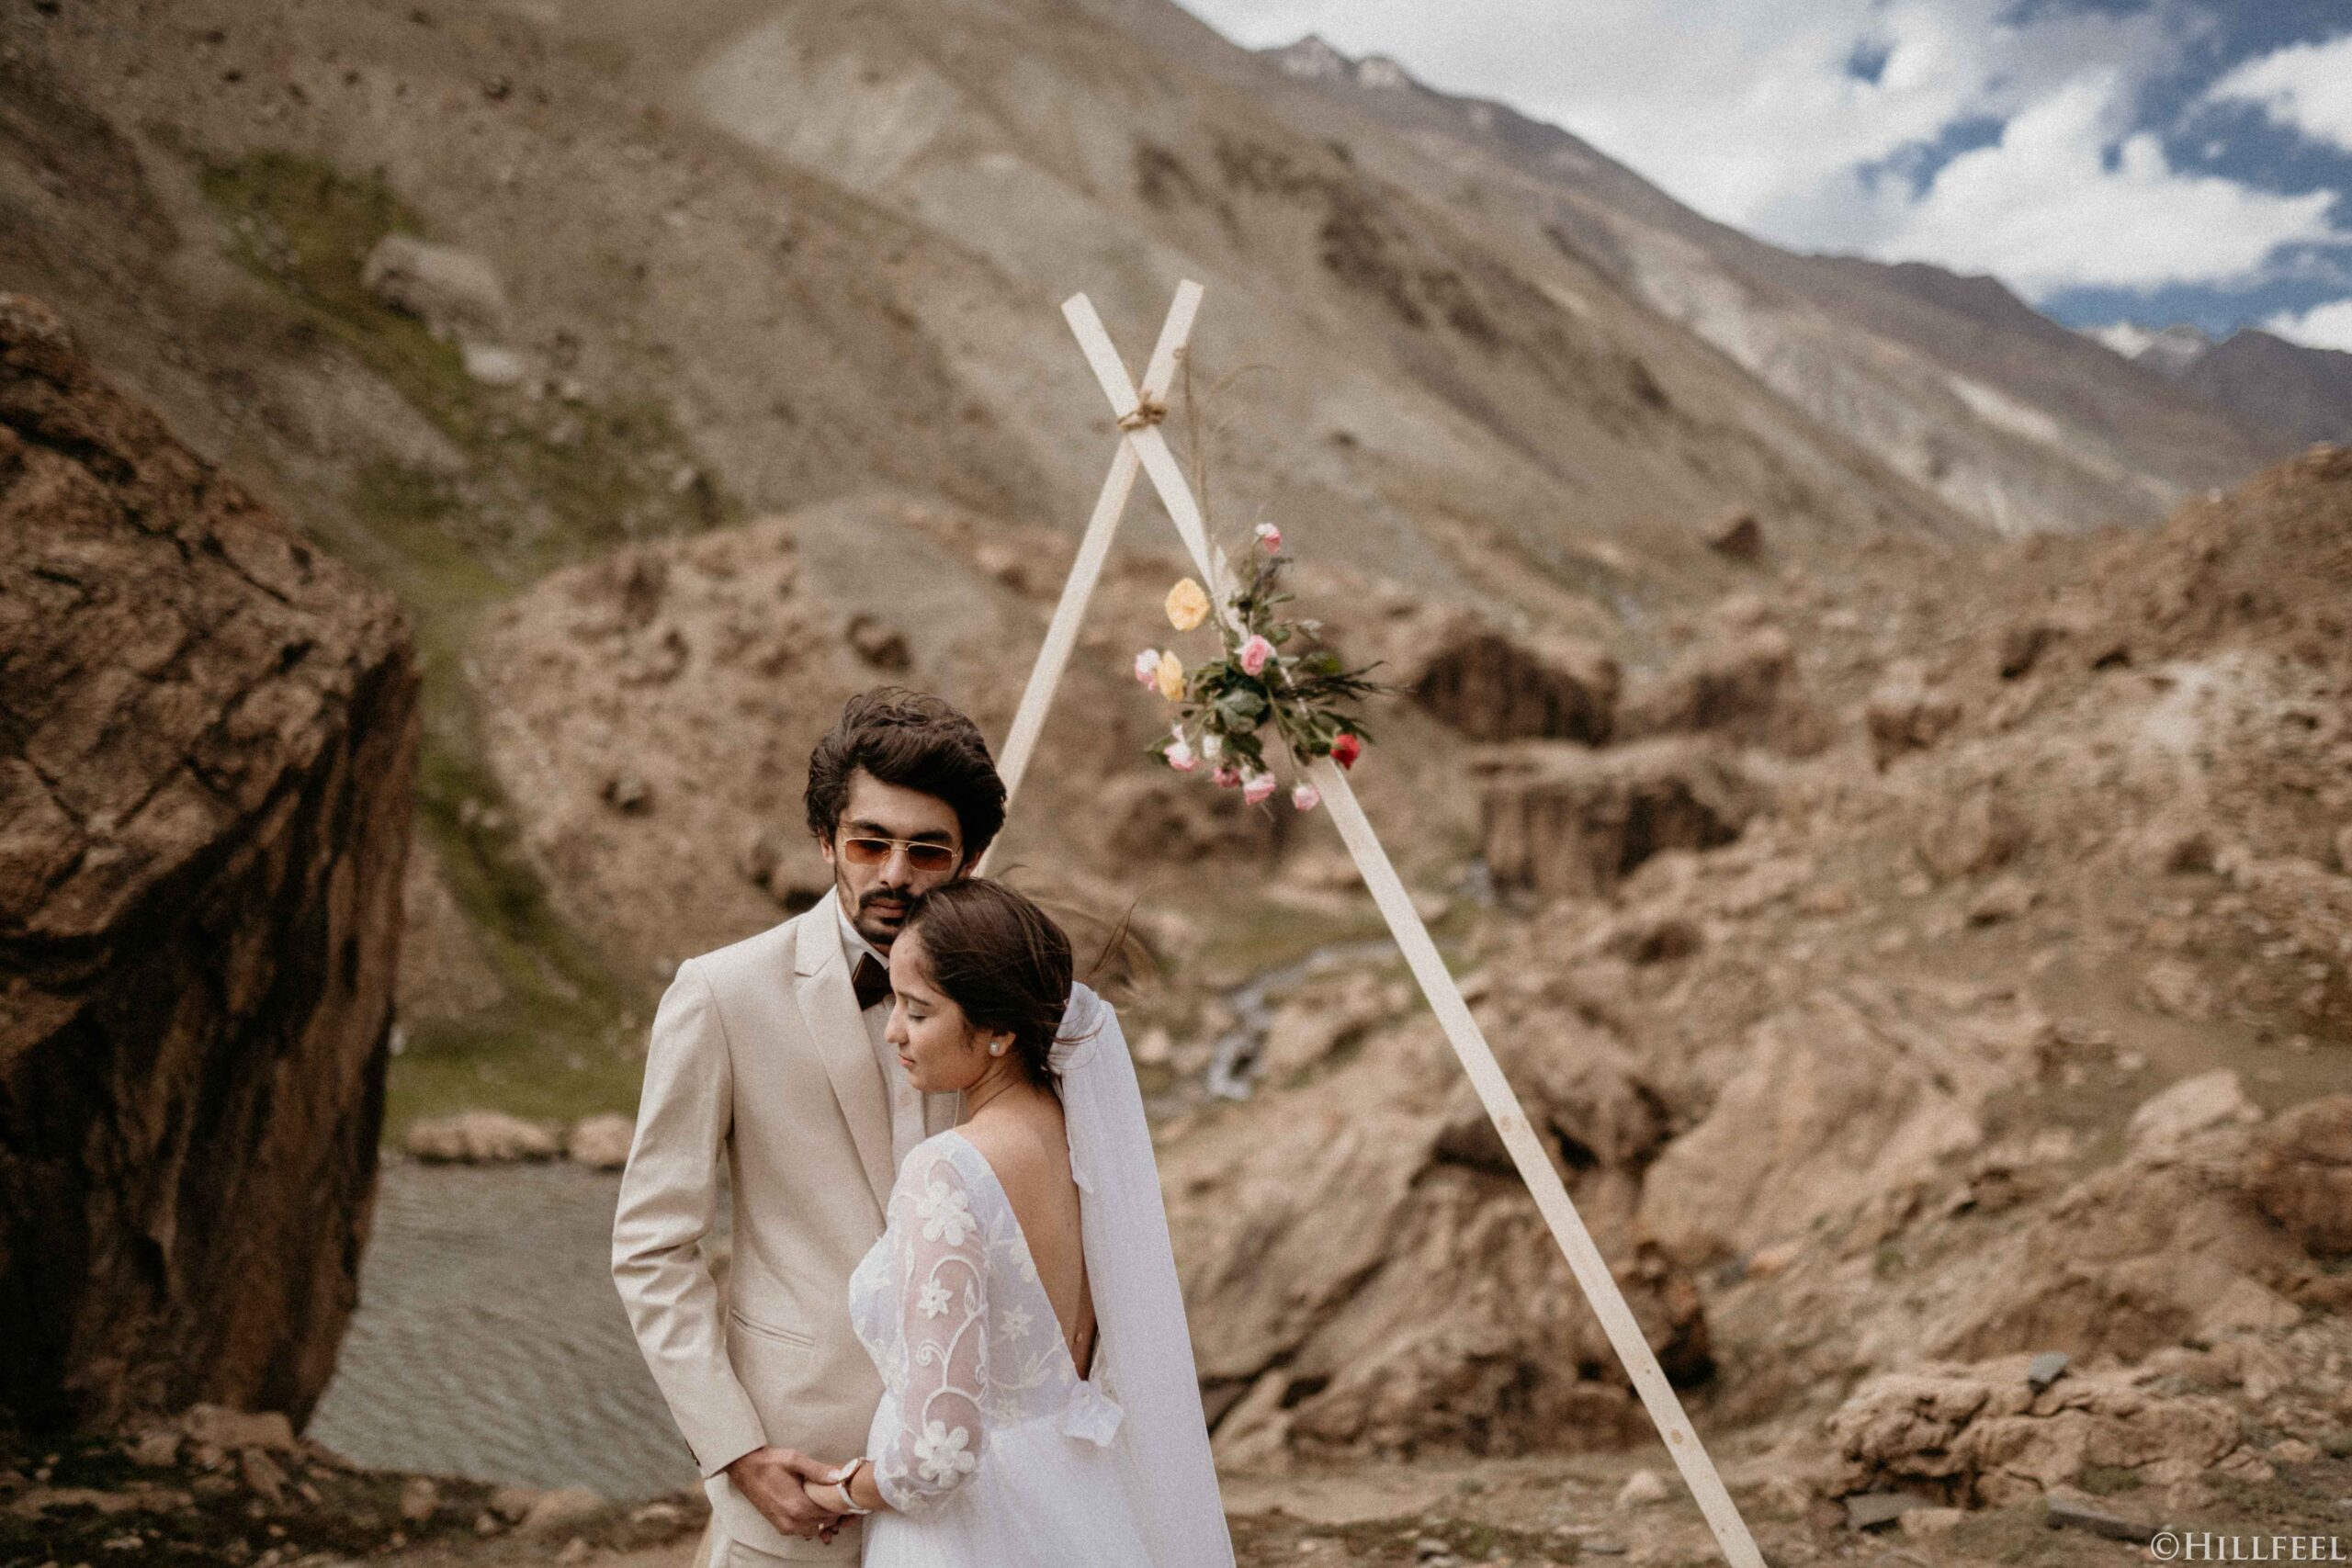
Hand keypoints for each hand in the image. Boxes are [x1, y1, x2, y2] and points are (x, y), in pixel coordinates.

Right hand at [724, 1447, 845, 1541]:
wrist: (744, 1468)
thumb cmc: (769, 1462)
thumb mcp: (795, 1460)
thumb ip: (818, 1470)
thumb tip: (840, 1476)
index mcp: (797, 1506)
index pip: (830, 1514)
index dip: (840, 1505)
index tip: (844, 1494)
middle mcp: (792, 1521)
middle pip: (824, 1523)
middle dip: (834, 1512)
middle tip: (838, 1496)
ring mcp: (784, 1526)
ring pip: (814, 1529)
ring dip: (823, 1519)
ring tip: (825, 1501)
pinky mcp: (779, 1526)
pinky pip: (802, 1530)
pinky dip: (811, 1523)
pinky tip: (813, 1507)